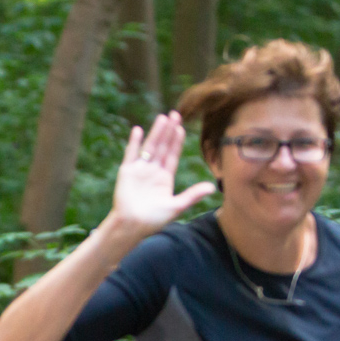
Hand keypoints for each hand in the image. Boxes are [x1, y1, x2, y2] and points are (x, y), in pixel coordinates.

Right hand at [107, 111, 217, 241]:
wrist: (131, 226)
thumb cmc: (153, 220)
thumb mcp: (176, 206)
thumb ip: (192, 195)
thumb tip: (212, 187)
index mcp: (164, 178)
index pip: (172, 155)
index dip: (177, 141)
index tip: (181, 128)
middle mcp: (153, 171)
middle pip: (163, 147)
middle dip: (169, 131)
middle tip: (175, 114)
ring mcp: (140, 170)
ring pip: (150, 147)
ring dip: (156, 133)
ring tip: (162, 118)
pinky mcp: (127, 172)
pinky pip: (131, 154)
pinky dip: (134, 142)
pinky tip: (138, 130)